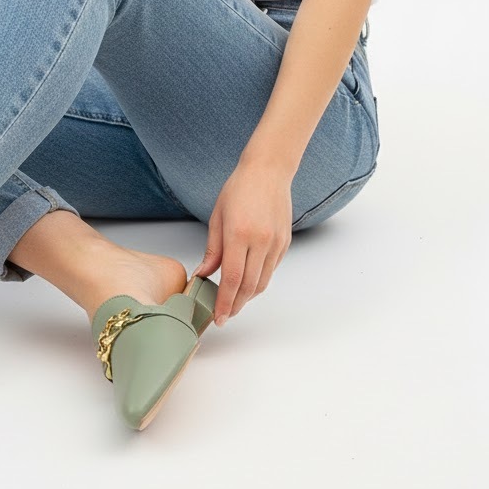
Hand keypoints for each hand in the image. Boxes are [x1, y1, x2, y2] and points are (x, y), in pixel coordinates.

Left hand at [192, 157, 292, 325]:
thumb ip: (212, 250)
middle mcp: (260, 241)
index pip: (232, 279)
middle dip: (236, 305)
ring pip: (262, 281)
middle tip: (224, 316)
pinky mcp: (285, 242)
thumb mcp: (217, 218)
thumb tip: (203, 274)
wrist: (268, 172)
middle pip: (249, 286)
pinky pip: (270, 270)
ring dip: (248, 297)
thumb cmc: (238, 190)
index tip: (218, 317)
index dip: (224, 302)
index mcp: (239, 234)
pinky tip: (247, 284)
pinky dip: (259, 281)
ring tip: (234, 304)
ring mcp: (276, 243)